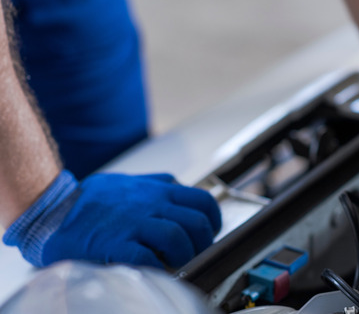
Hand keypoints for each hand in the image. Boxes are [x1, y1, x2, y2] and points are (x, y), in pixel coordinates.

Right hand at [3, 171, 220, 267]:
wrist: (52, 211)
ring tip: (176, 263)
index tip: (209, 233)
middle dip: (202, 243)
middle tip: (194, 254)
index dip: (212, 221)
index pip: (202, 201)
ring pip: (177, 237)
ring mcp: (134, 222)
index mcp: (158, 190)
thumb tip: (181, 191)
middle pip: (197, 222)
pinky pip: (148, 256)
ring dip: (183, 255)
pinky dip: (157, 266)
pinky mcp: (116, 242)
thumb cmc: (92, 201)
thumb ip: (158, 186)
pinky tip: (155, 269)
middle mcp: (151, 204)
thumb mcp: (131, 183)